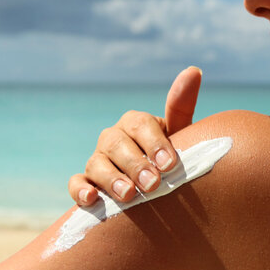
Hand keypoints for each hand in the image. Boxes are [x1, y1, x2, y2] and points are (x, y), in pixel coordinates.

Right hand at [68, 66, 201, 204]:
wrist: (160, 188)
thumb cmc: (170, 159)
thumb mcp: (180, 134)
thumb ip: (182, 106)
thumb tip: (193, 70)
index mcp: (136, 124)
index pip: (141, 125)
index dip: (154, 143)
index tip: (170, 164)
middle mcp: (114, 138)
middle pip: (117, 144)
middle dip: (135, 164)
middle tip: (153, 184)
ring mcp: (98, 160)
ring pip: (97, 163)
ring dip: (111, 178)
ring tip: (129, 194)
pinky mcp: (86, 183)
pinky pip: (76, 183)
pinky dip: (80, 189)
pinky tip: (92, 199)